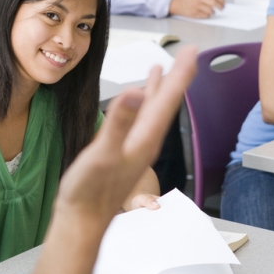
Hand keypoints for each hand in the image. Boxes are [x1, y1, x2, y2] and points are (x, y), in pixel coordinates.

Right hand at [53, 46, 197, 225]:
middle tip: (188, 54)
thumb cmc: (89, 193)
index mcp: (145, 138)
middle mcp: (146, 140)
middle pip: (166, 102)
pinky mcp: (125, 150)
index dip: (180, 74)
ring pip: (154, 110)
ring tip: (164, 69)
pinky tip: (137, 100)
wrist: (82, 221)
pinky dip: (142, 104)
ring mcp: (136, 146)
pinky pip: (140, 119)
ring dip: (161, 88)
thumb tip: (133, 92)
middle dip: (177, 76)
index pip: (168, 100)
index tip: (191, 53)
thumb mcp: (102, 153)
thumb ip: (118, 123)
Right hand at [169, 0, 223, 17]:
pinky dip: (208, 15)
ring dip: (213, 12)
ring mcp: (196, 6)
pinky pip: (206, 15)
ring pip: (210, 10)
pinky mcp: (194, 13)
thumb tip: (220, 1)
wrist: (178, 3)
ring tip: (212, 12)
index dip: (221, 0)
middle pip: (214, 3)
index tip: (224, 3)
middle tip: (222, 9)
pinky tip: (205, 13)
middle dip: (220, 6)